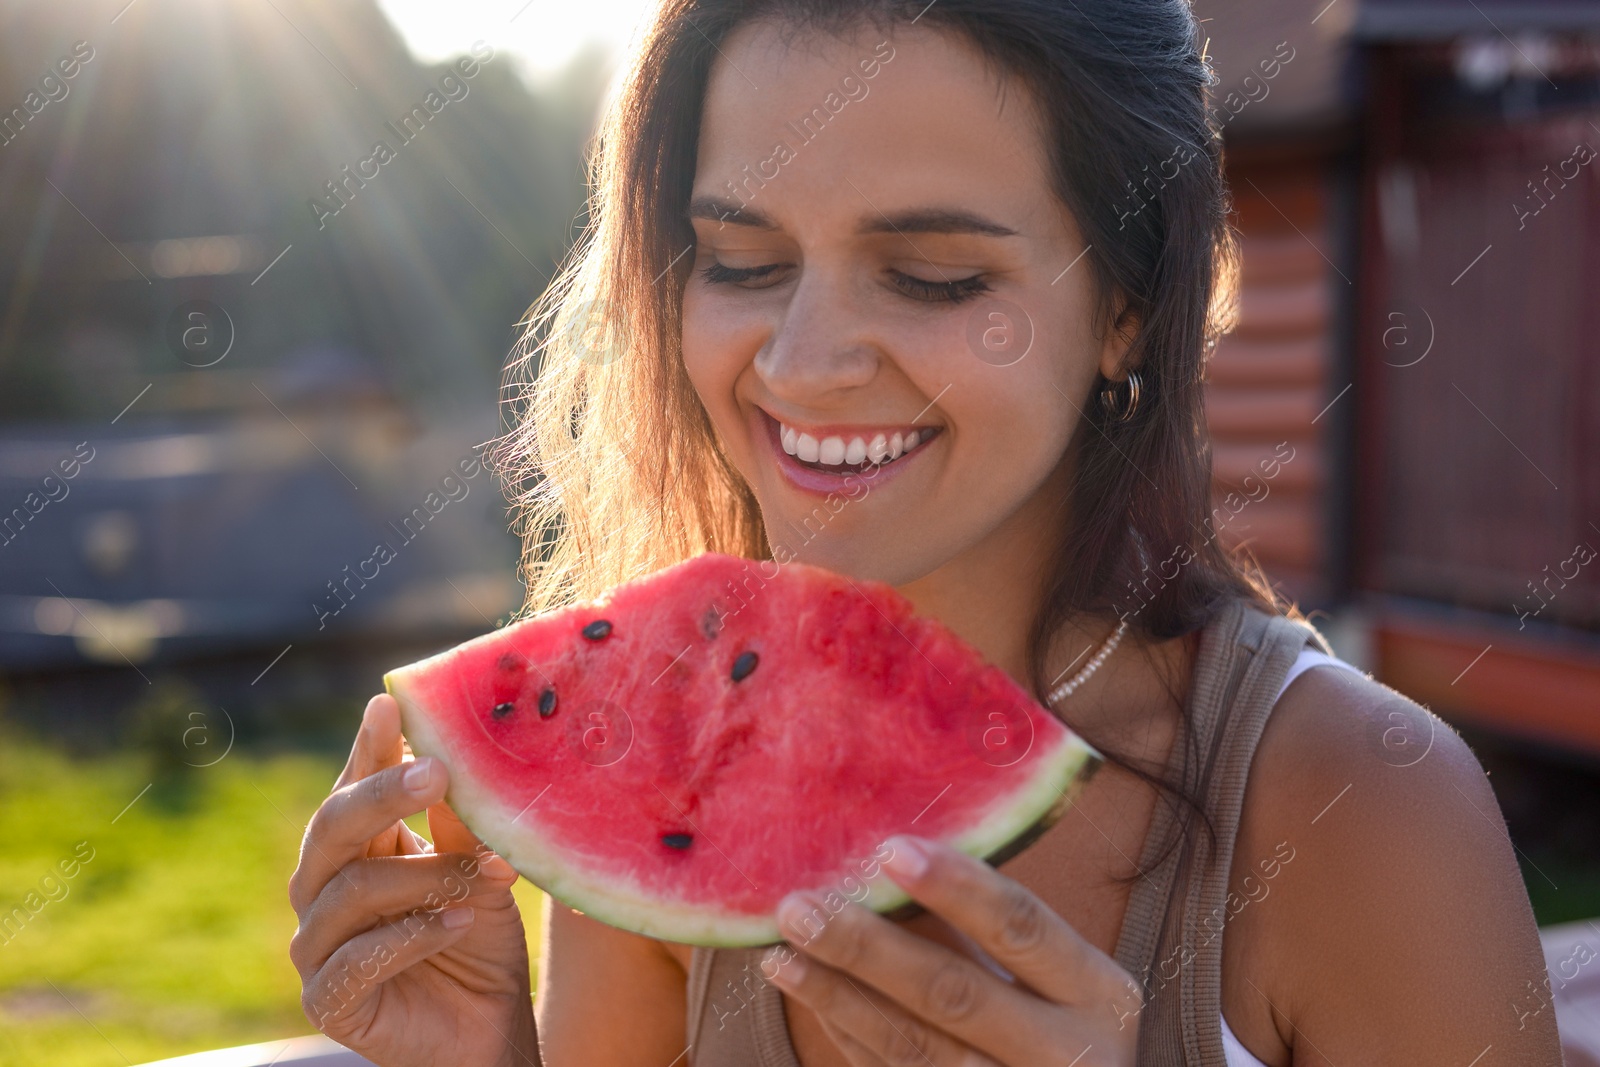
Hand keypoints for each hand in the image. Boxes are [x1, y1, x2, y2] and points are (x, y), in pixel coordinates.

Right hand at [288, 694, 539, 1066]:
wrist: (489, 1032)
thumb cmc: (478, 942)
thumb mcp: (478, 873)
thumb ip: (459, 826)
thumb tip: (456, 756)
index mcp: (357, 850)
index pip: (355, 788)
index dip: (370, 748)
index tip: (389, 704)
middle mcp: (325, 891)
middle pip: (334, 828)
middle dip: (386, 794)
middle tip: (438, 771)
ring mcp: (319, 947)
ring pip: (353, 892)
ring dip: (426, 877)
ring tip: (485, 876)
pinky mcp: (329, 1000)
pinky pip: (358, 959)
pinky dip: (412, 935)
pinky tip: (458, 923)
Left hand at [763, 834, 1139, 1065]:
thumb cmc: (1069, 1025)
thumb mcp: (1063, 980)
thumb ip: (994, 932)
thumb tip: (893, 858)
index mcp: (1099, 995)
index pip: (1022, 927)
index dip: (957, 886)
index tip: (888, 849)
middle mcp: (1065, 1054)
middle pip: (953, 993)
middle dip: (868, 947)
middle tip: (800, 906)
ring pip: (914, 1046)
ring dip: (839, 995)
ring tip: (782, 952)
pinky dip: (851, 1034)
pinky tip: (814, 996)